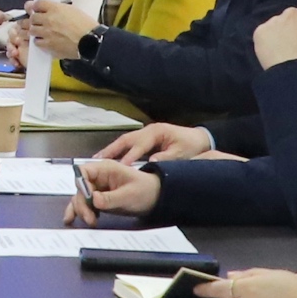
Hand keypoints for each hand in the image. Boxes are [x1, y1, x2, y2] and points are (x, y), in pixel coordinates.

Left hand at [20, 0, 94, 56]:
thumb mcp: (73, 10)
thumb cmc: (86, 26)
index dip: (34, 6)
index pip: (37, 4)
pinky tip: (42, 40)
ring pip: (31, 30)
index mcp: (55, 8)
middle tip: (33, 21)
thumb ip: (58, 9)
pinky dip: (38, 41)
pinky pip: (36, 42)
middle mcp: (48, 19)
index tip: (33, 8)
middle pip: (32, 17)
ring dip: (33, 30)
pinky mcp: (48, 45)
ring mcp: (46, 32)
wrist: (90, 42)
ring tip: (37, 31)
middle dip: (32, 19)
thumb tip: (50, 9)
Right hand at [61, 157, 161, 224]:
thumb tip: (93, 200)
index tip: (87, 198)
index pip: (83, 171)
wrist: (156, 197)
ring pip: (81, 197)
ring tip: (90, 221)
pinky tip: (81, 219)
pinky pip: (86, 204)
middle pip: (80, 188)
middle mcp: (99, 177)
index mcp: (105, 169)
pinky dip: (82, 212)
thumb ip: (110, 198)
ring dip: (82, 209)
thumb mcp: (129, 195)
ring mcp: (98, 188)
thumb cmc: (146, 190)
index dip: (81, 184)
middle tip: (89, 217)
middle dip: (82, 203)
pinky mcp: (100, 199)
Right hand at [95, 121, 214, 165]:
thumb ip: (166, 157)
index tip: (118, 167)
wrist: (200, 139)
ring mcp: (145, 132)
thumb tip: (151, 163)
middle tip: (97, 160)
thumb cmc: (191, 146)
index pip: (139, 145)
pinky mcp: (145, 138)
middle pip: (125, 140)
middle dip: (111, 150)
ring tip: (96, 159)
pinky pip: (128, 144)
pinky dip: (117, 150)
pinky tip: (108, 158)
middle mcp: (147, 130)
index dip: (128, 156)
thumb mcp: (181, 153)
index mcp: (156, 132)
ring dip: (111, 149)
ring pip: (124, 141)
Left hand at [252, 3, 296, 68]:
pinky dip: (265, 41)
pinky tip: (271, 53)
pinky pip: (263, 33)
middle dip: (291, 25)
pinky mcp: (259, 31)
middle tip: (293, 42)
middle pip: (289, 15)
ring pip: (275, 24)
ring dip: (278, 32)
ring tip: (281, 50)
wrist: (296, 73)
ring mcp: (273, 21)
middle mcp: (290, 12)